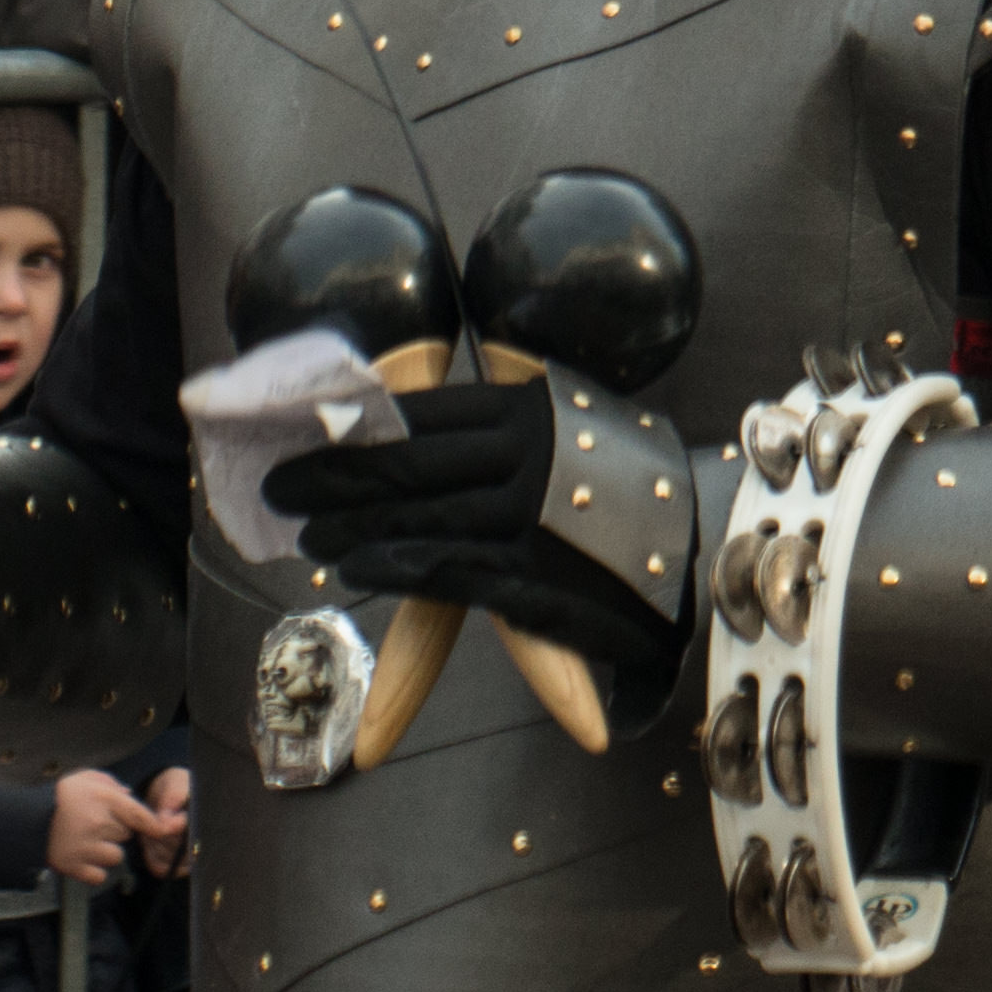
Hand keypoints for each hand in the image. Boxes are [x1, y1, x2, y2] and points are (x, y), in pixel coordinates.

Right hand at [49, 769, 183, 888]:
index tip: (165, 831)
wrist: (26, 818)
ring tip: (88, 840)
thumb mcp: (83, 777)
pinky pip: (100, 875)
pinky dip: (94, 870)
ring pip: (116, 856)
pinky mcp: (77, 867)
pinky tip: (82, 856)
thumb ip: (109, 783)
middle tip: (95, 823)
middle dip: (117, 830)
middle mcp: (99, 824)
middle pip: (126, 834)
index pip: (139, 815)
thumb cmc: (58, 795)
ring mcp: (88, 848)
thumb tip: (128, 795)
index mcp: (103, 799)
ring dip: (106, 851)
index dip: (155, 824)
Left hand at [261, 381, 680, 675]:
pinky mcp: (538, 579)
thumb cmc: (630, 487)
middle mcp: (524, 458)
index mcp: (527, 412)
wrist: (711, 551)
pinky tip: (360, 568)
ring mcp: (530, 520)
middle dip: (335, 477)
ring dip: (354, 528)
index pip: (422, 415)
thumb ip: (502, 428)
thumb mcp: (569, 428)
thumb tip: (415, 425)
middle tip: (281, 487)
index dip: (357, 428)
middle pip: (408, 465)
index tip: (305, 434)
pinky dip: (399, 568)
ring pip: (420, 519)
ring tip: (308, 537)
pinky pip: (452, 571)